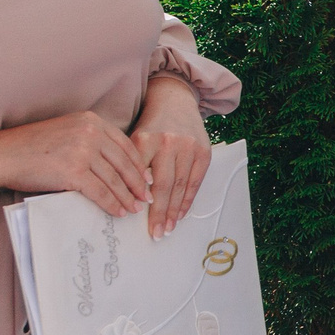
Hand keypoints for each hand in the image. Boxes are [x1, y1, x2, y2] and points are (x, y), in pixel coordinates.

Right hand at [0, 109, 151, 218]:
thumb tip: (114, 166)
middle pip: (123, 163)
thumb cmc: (31, 147)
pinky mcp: (73, 171)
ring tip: (134, 208)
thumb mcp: (67, 133)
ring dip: (127, 197)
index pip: (125, 145)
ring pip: (114, 179)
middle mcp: (90, 132)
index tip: (146, 179)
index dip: (138, 165)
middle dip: (137, 183)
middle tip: (145, 198)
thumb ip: (90, 142)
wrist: (3, 155)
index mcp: (91, 120)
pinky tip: (118, 212)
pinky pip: (100, 192)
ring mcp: (82, 151)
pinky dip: (112, 204)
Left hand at [131, 75, 212, 237]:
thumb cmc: (151, 125)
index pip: (140, 175)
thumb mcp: (134, 138)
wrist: (175, 101)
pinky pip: (195, 182)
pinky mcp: (204, 152)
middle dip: (158, 212)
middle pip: (163, 184)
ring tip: (167, 228)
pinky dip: (187, 200)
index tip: (134, 216)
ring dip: (174, 211)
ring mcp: (189, 147)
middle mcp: (169, 143)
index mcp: (145, 139)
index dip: (138, 197)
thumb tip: (130, 198)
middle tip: (155, 232)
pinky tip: (180, 214)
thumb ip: (133, 164)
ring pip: (180, 186)